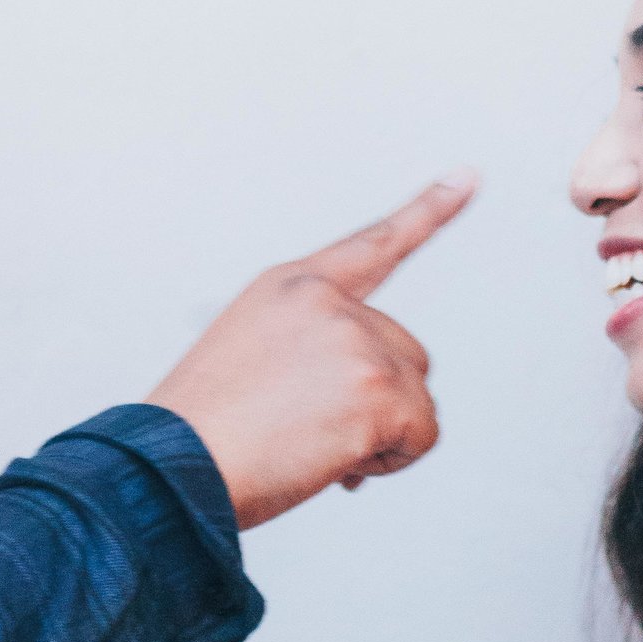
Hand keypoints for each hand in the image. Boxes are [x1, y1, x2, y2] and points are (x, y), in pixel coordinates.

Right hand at [146, 175, 473, 527]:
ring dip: (381, 434)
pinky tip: (338, 464)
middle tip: (315, 436)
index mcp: (291, 286)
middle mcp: (327, 301)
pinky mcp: (378, 386)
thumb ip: (313, 355)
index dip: (427, 211)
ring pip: (416, 396)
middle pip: (405, 352)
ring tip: (313, 450)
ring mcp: (355, 339)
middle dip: (377, 401)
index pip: (372, 244)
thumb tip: (368, 408)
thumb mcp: (251, 362)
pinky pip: (423, 433)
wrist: (175, 465)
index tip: (468, 177)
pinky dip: (392, 460)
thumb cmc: (204, 433)